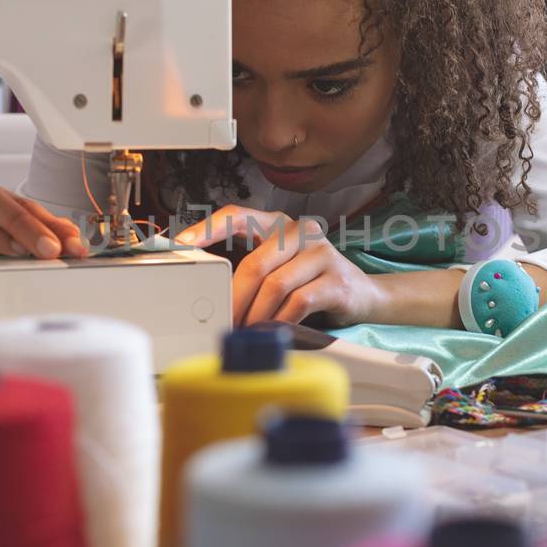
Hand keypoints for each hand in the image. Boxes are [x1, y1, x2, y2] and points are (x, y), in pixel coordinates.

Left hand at [175, 205, 385, 326]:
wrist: (364, 297)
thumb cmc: (310, 283)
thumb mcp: (279, 268)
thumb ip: (251, 270)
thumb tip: (208, 291)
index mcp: (279, 224)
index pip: (237, 215)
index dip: (208, 228)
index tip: (182, 244)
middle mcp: (300, 231)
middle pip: (255, 263)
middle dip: (234, 297)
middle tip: (223, 320)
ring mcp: (321, 253)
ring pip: (275, 286)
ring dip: (255, 315)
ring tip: (246, 331)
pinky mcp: (337, 280)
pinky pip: (298, 303)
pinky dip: (279, 322)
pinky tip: (273, 332)